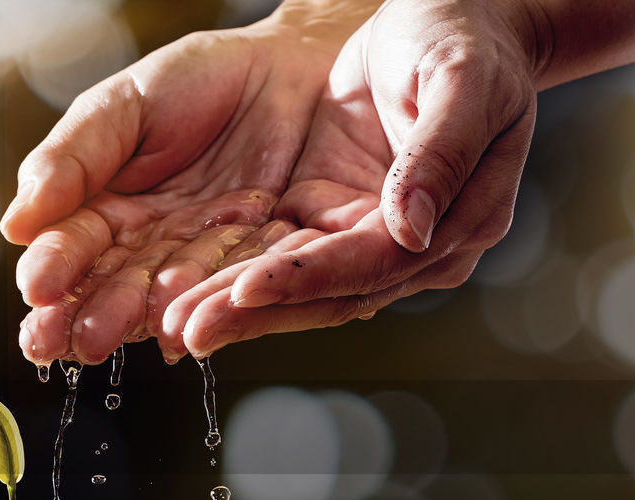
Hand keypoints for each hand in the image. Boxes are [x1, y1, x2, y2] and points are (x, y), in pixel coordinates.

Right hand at [1, 5, 373, 365]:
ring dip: (138, 318)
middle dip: (85, 314)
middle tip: (63, 342)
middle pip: (111, 285)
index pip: (71, 246)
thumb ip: (71, 161)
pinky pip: (233, 281)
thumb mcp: (122, 107)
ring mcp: (202, 257)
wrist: (293, 65)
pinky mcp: (258, 260)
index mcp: (105, 210)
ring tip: (116, 335)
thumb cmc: (199, 80)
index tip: (37, 288)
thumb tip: (15, 225)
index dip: (53, 268)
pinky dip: (208, 303)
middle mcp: (149, 246)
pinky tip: (180, 327)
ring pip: (165, 293)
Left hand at [166, 0, 538, 355]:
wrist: (448, 14)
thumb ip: (440, 153)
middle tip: (187, 332)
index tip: (247, 289)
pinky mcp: (322, 213)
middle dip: (253, 314)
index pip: (373, 264)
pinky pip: (273, 253)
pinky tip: (182, 291)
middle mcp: (409, 247)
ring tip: (170, 325)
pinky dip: (229, 274)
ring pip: (292, 283)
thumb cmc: (463, 38)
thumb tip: (409, 230)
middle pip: (324, 293)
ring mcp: (361, 234)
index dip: (307, 279)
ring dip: (232, 305)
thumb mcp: (462, 79)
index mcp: (459, 223)